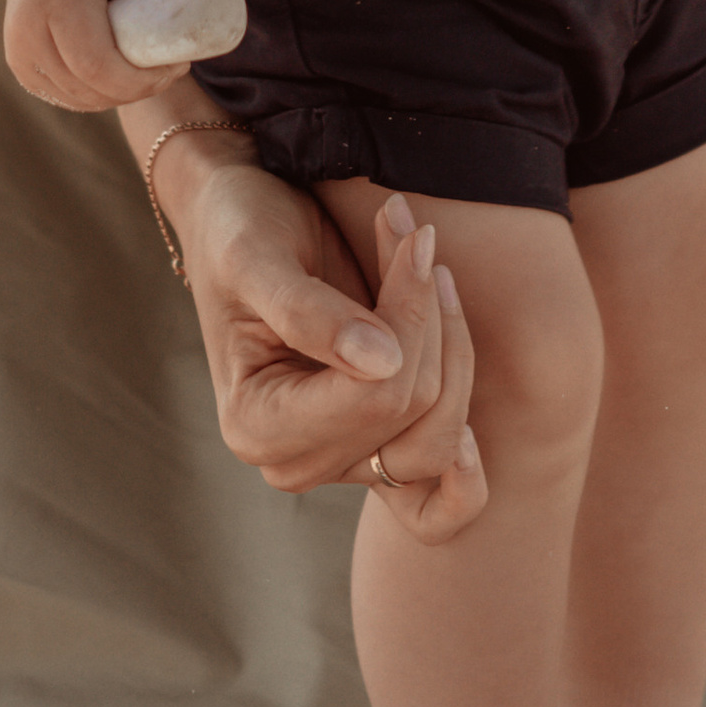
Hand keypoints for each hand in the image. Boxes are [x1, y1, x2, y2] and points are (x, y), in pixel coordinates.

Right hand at [5, 0, 217, 112]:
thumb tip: (227, 24)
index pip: (101, 67)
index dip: (144, 80)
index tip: (177, 65)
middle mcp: (27, 25)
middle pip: (92, 89)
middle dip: (137, 91)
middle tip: (168, 71)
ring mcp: (17, 47)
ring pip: (78, 99)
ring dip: (116, 97)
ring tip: (144, 70)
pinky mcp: (18, 61)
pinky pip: (63, 96)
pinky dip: (93, 96)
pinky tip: (115, 77)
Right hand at [171, 152, 487, 544]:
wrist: (242, 221)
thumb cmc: (238, 229)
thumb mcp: (254, 255)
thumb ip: (306, 312)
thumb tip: (383, 365)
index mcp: (255, 425)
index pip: (372, 397)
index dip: (409, 318)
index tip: (415, 236)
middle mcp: (296, 460)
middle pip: (412, 413)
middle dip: (430, 319)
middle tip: (419, 238)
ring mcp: (340, 462)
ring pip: (440, 441)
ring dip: (453, 350)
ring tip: (433, 273)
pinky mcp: (375, 449)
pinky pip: (440, 485)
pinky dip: (463, 455)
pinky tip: (468, 403)